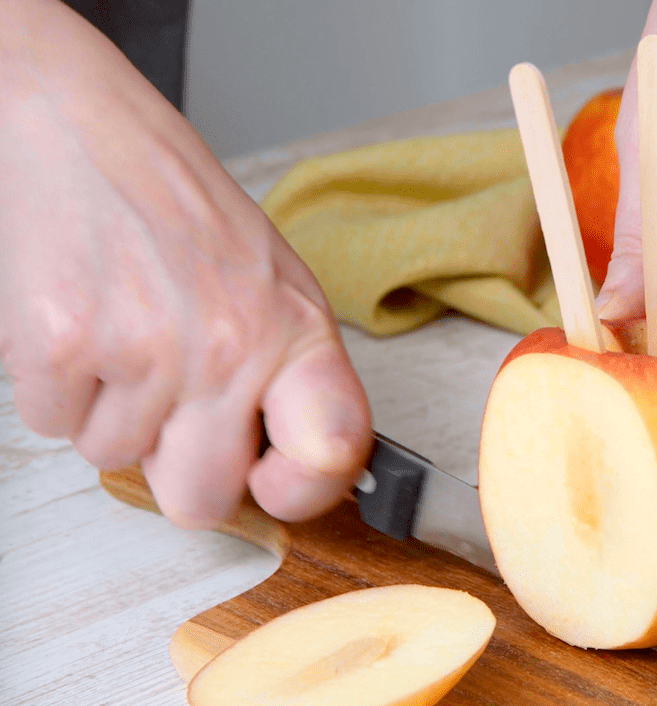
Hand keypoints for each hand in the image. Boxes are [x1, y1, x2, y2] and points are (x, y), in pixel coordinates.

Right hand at [0, 0, 372, 527]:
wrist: (86, 129)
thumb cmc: (182, 209)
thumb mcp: (273, 284)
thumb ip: (287, 376)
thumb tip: (292, 467)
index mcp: (295, 331)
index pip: (334, 454)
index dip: (302, 492)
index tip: (273, 482)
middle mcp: (230, 348)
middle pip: (201, 501)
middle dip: (176, 468)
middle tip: (169, 405)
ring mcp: (145, 350)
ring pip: (115, 459)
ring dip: (111, 412)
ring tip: (123, 331)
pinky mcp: (62, 346)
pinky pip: (53, 426)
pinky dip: (58, 388)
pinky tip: (82, 322)